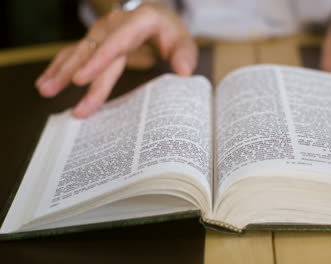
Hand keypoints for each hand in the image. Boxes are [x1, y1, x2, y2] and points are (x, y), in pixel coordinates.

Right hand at [36, 3, 197, 117]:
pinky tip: (46, 80)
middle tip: (53, 93)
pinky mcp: (96, 40)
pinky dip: (60, 66)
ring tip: (44, 89)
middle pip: (92, 51)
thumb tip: (184, 72)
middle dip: (72, 73)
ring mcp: (102, 31)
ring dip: (59, 70)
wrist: (158, 18)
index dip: (97, 62)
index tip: (81, 79)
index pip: (116, 43)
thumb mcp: (184, 41)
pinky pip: (75, 52)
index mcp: (138, 22)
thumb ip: (185, 55)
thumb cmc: (170, 33)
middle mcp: (115, 24)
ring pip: (78, 51)